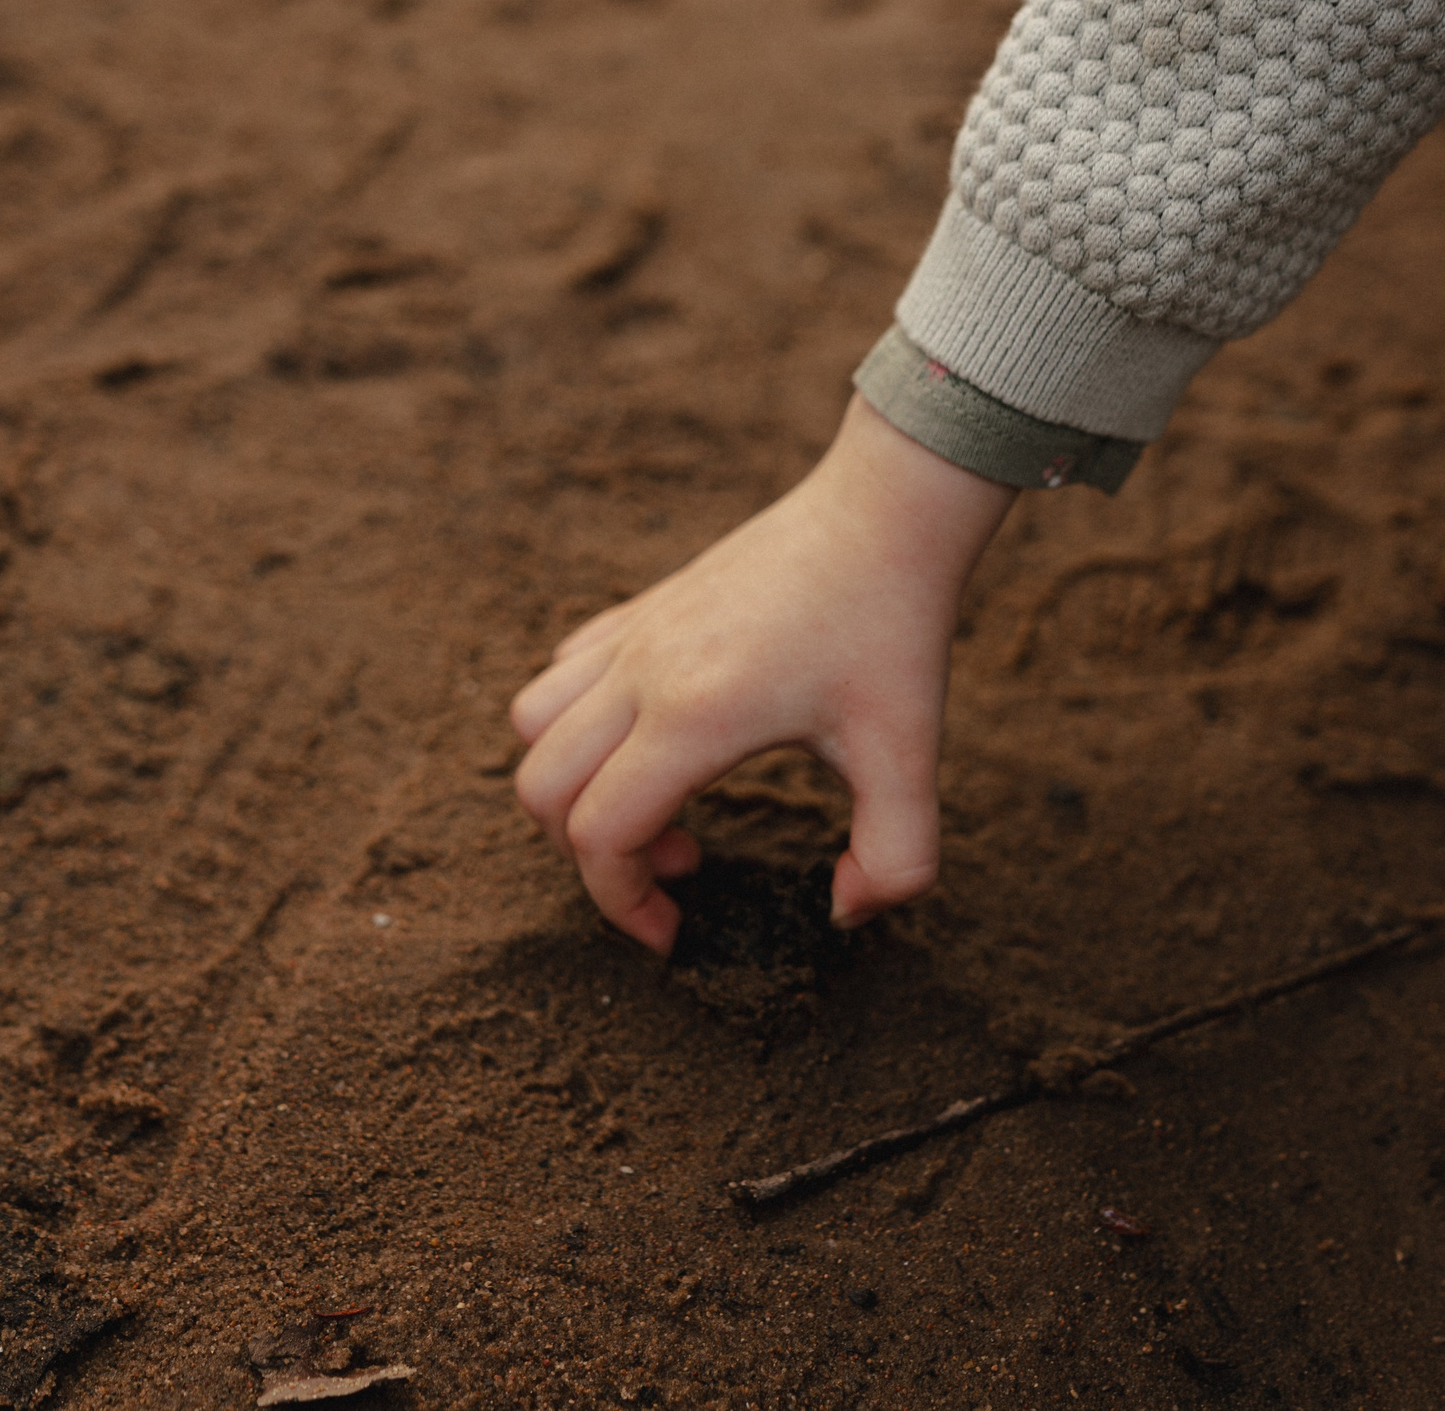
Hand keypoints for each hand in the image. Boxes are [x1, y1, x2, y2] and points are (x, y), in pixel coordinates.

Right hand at [509, 394, 1014, 953]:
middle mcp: (642, 672)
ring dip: (570, 786)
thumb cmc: (894, 629)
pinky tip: (655, 735)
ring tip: (657, 800)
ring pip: (533, 726)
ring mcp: (634, 634)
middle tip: (680, 866)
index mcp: (694, 716)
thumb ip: (897, 859)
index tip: (675, 934)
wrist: (883, 511)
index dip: (623, 906)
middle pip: (542, 790)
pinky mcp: (641, 608)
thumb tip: (844, 911)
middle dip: (592, 857)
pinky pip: (561, 674)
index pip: (599, 836)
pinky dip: (576, 724)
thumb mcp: (912, 755)